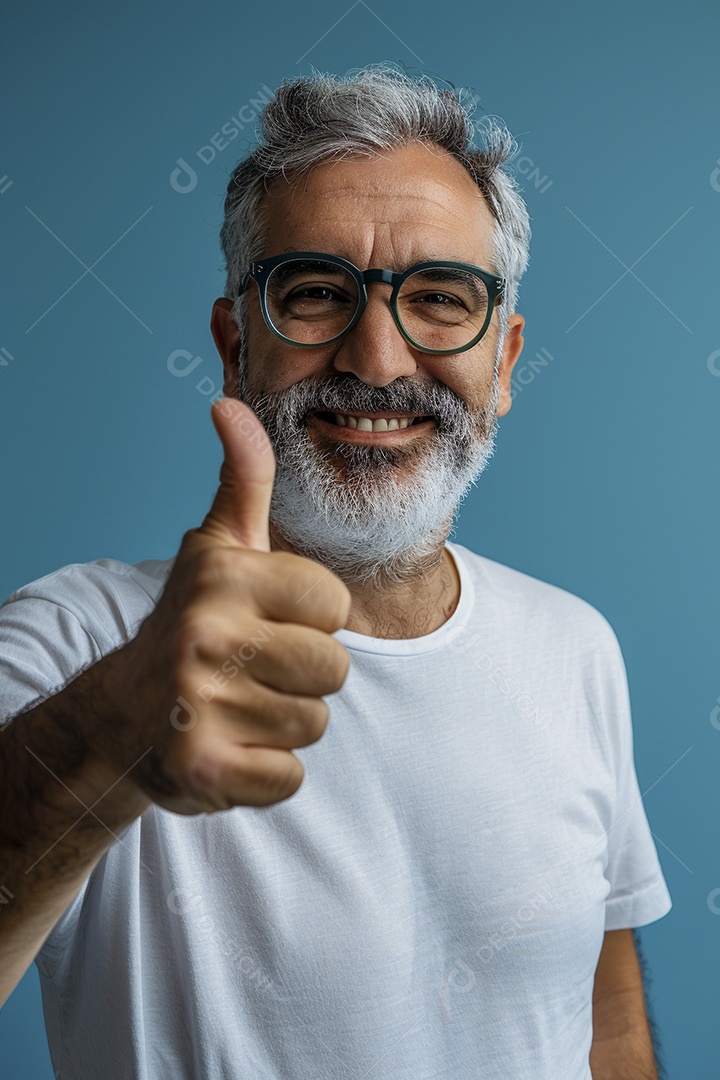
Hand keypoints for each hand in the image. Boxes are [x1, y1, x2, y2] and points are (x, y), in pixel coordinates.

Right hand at [96, 398, 350, 813]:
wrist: (123, 714)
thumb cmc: (192, 621)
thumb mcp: (217, 547)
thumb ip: (243, 479)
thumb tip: (229, 405)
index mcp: (225, 577)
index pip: (336, 606)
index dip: (311, 618)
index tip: (268, 620)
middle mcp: (208, 636)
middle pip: (333, 669)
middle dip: (303, 674)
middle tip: (253, 669)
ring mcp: (200, 706)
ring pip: (314, 722)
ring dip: (284, 720)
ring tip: (239, 704)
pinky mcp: (203, 770)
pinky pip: (289, 776)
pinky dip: (267, 770)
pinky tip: (230, 745)